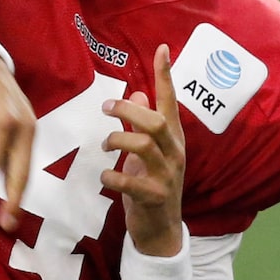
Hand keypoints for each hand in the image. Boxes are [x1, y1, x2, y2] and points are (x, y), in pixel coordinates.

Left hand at [101, 44, 185, 256]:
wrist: (161, 231)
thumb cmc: (152, 185)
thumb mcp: (150, 153)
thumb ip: (144, 124)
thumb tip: (138, 94)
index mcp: (173, 139)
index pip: (171, 102)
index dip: (165, 76)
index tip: (162, 49)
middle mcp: (174, 154)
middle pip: (156, 122)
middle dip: (128, 111)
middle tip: (106, 108)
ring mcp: (167, 176)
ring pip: (145, 146)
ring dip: (118, 140)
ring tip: (105, 145)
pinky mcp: (154, 197)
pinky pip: (131, 181)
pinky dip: (112, 176)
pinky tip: (104, 177)